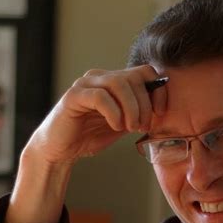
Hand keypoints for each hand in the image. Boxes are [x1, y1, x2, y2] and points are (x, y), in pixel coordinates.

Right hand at [25, 65, 167, 164]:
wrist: (61, 150)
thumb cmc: (90, 136)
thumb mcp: (123, 124)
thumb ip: (139, 114)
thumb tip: (161, 109)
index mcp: (114, 81)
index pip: (144, 72)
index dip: (158, 90)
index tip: (161, 113)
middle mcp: (100, 77)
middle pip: (134, 77)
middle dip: (144, 105)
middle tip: (142, 127)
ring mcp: (86, 84)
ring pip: (118, 83)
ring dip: (131, 108)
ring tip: (130, 127)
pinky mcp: (74, 96)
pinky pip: (100, 96)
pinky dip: (114, 113)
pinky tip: (115, 126)